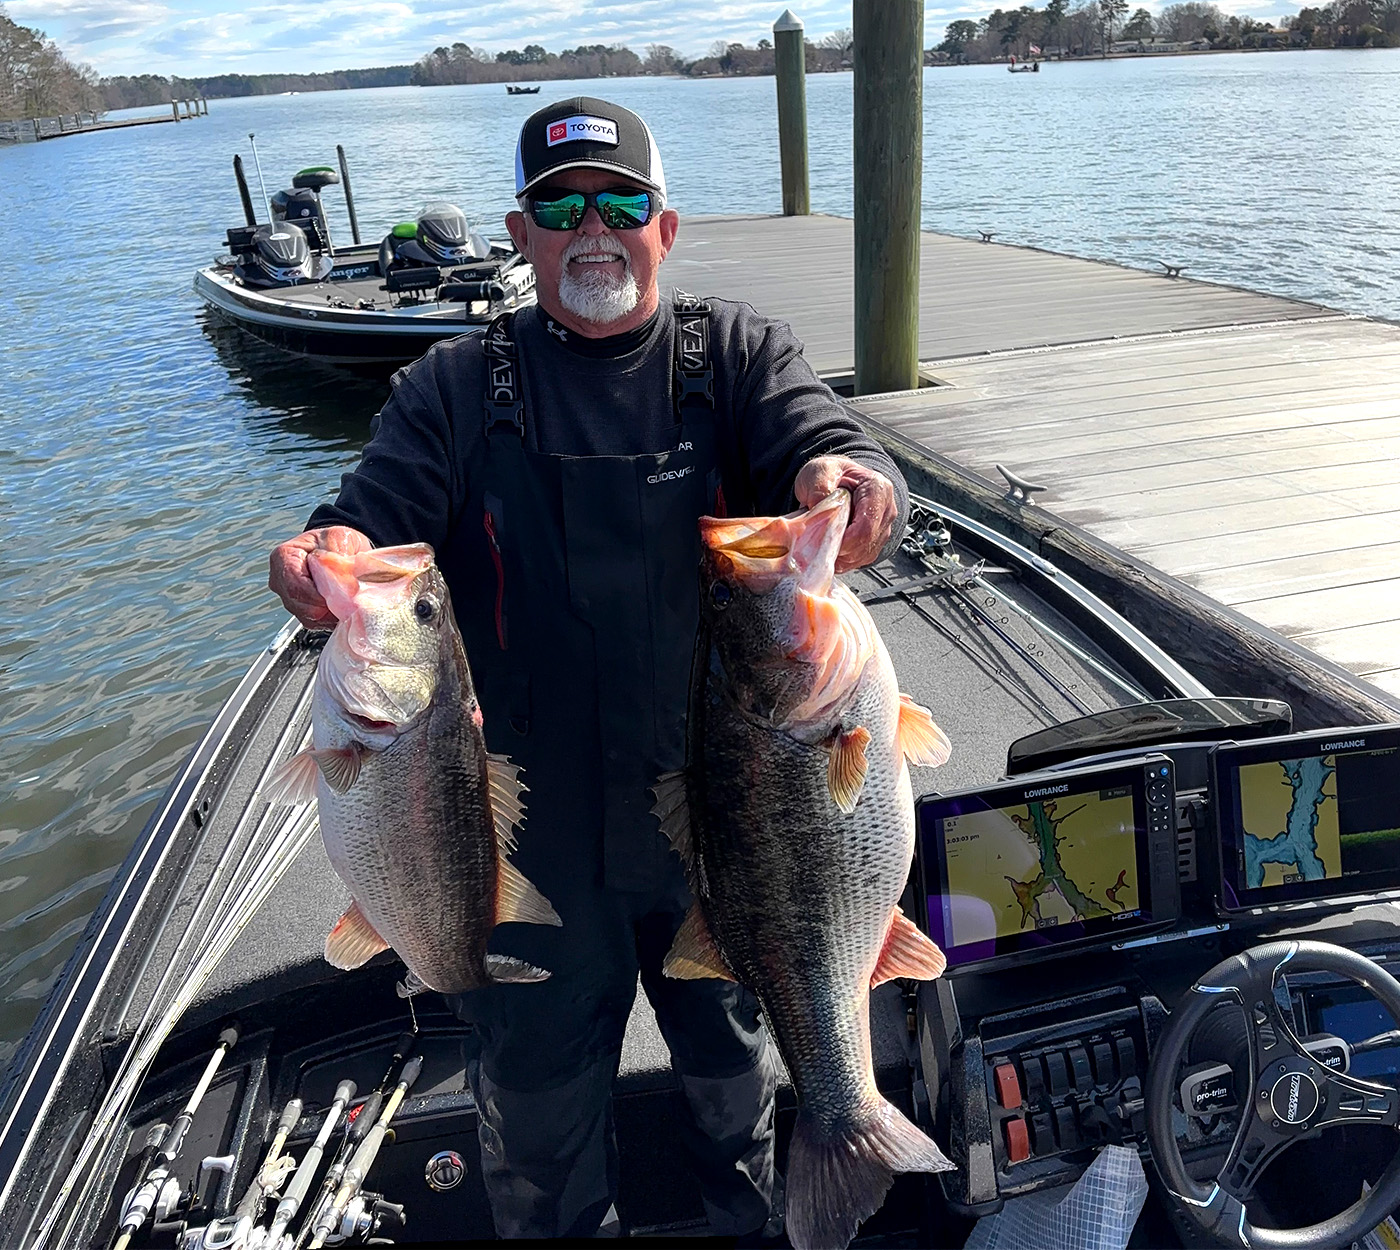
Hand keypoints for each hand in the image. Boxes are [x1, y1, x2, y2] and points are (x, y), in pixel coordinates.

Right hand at [269, 526, 372, 626]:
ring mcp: (288, 597)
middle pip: (298, 604)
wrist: (339, 551)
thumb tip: (341, 576)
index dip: (316, 594)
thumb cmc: (335, 542)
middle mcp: (280, 579)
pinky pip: (314, 622)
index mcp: (283, 557)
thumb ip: (337, 553)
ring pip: (306, 616)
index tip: (338, 595)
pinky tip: (342, 608)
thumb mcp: (339, 537)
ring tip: (347, 603)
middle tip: (348, 602)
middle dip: (325, 606)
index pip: (294, 584)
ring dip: (329, 613)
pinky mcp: (300, 611)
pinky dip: (330, 618)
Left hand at [794, 456, 896, 571]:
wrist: (838, 478)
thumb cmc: (832, 473)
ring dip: (842, 557)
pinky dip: (845, 560)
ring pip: (866, 554)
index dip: (845, 540)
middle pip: (867, 543)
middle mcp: (887, 509)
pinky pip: (863, 559)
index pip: (866, 525)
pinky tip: (831, 551)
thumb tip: (819, 511)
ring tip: (823, 546)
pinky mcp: (877, 541)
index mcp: (877, 488)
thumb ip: (819, 487)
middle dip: (841, 550)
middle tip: (818, 547)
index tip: (825, 542)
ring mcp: (884, 527)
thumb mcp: (820, 470)